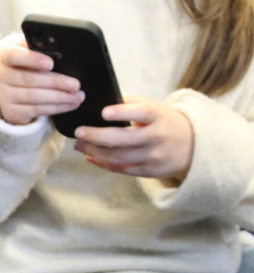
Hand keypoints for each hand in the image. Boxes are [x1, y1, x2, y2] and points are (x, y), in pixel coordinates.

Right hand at [0, 42, 84, 125]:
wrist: (10, 85)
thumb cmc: (25, 64)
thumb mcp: (28, 51)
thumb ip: (40, 48)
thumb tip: (65, 51)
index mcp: (5, 56)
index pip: (14, 55)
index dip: (32, 59)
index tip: (50, 63)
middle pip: (29, 79)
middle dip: (56, 82)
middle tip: (75, 85)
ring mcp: (3, 96)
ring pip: (34, 97)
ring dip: (59, 98)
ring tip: (77, 96)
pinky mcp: (10, 112)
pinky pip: (35, 111)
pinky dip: (55, 108)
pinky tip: (68, 105)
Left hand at [73, 97, 194, 180]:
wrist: (194, 145)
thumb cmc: (164, 122)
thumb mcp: (154, 107)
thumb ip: (130, 104)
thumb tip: (99, 101)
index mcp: (159, 117)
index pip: (142, 113)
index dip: (123, 112)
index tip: (104, 112)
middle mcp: (157, 137)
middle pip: (123, 140)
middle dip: (97, 136)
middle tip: (79, 132)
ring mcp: (153, 157)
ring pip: (118, 157)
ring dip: (94, 151)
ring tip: (79, 144)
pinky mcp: (149, 171)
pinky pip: (121, 169)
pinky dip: (102, 163)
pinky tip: (90, 156)